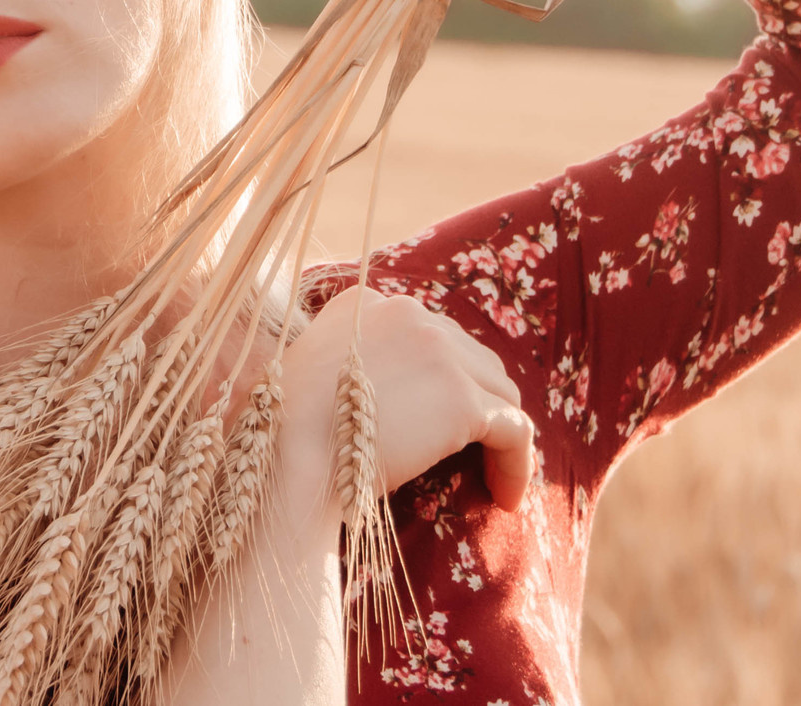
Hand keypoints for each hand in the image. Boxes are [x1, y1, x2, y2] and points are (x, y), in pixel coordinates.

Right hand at [282, 284, 538, 512]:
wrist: (283, 454)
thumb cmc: (284, 433)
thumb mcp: (312, 376)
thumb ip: (352, 366)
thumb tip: (394, 401)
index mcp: (364, 303)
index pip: (428, 334)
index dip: (439, 379)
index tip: (437, 420)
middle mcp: (406, 311)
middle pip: (471, 357)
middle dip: (477, 404)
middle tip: (475, 452)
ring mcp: (439, 350)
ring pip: (499, 390)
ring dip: (500, 435)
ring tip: (492, 476)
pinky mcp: (462, 398)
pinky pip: (514, 429)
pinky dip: (517, 464)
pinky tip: (506, 498)